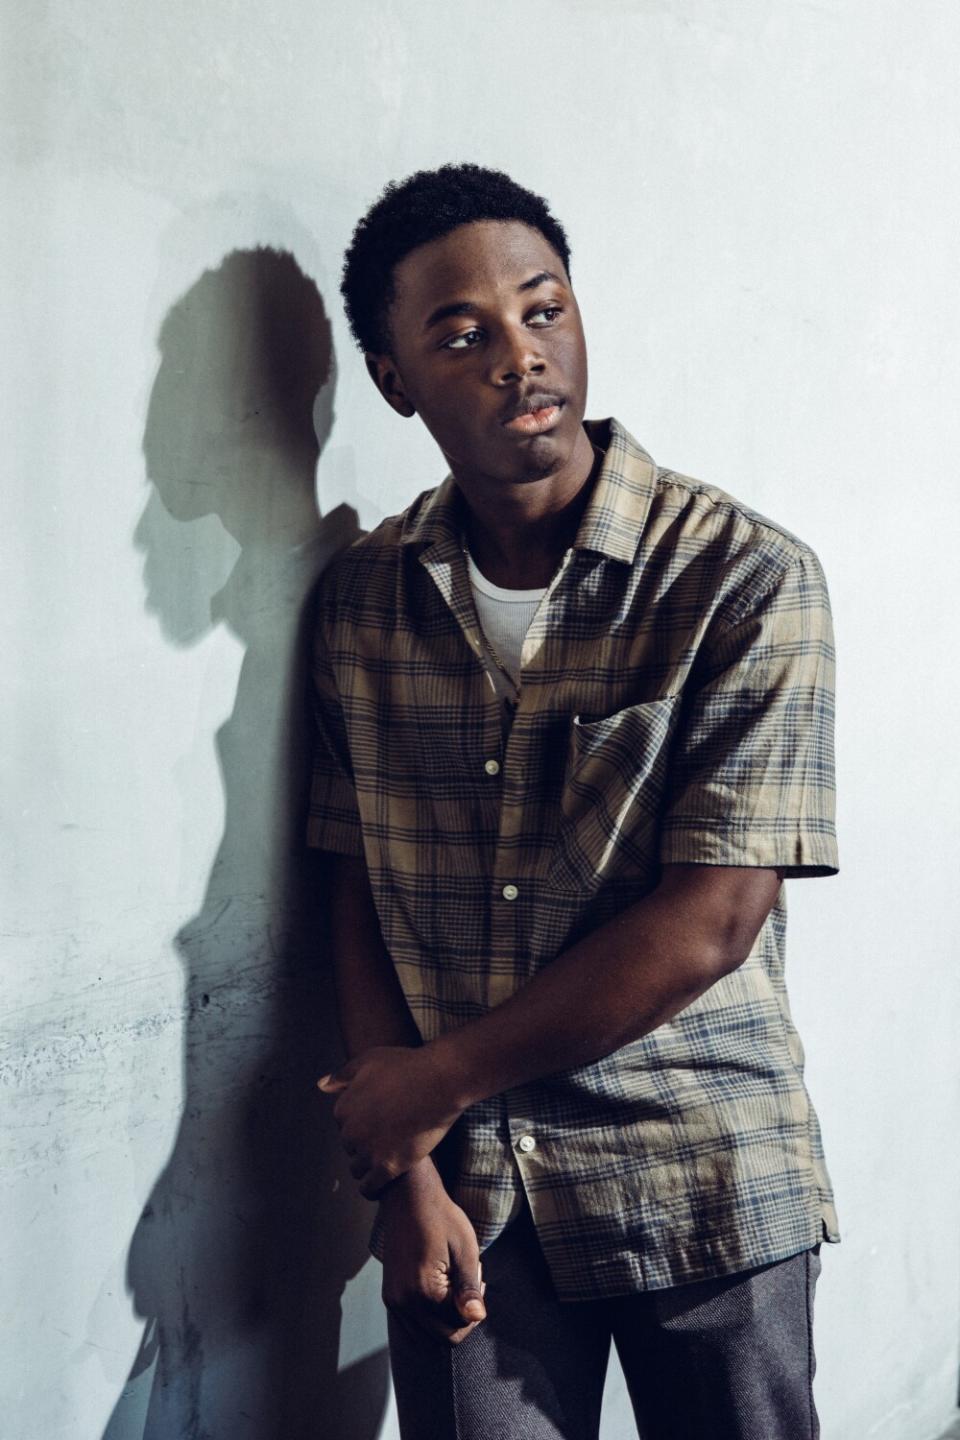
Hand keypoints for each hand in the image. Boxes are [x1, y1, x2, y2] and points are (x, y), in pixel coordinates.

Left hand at [317, 1045, 465, 1197]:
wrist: (440, 1082)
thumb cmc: (407, 1067)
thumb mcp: (370, 1061)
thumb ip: (343, 1075)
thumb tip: (321, 1085)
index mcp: (343, 1107)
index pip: (343, 1124)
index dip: (361, 1122)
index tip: (376, 1120)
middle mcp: (351, 1131)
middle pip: (350, 1146)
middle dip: (364, 1142)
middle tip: (386, 1136)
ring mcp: (368, 1151)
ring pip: (358, 1168)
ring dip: (368, 1165)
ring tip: (386, 1158)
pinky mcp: (388, 1167)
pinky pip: (369, 1188)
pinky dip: (373, 1188)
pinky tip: (383, 1181)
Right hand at [380, 1160, 486, 1344]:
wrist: (408, 1196)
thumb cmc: (441, 1218)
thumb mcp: (464, 1249)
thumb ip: (469, 1288)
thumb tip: (477, 1317)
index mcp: (424, 1292)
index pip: (457, 1328)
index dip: (474, 1310)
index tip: (478, 1278)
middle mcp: (404, 1302)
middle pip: (441, 1339)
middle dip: (460, 1318)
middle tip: (468, 1283)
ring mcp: (393, 1300)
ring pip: (424, 1337)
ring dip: (444, 1321)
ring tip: (454, 1286)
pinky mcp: (389, 1295)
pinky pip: (410, 1325)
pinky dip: (428, 1318)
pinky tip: (439, 1289)